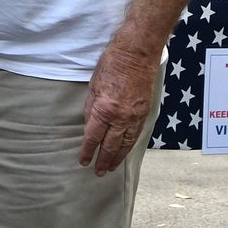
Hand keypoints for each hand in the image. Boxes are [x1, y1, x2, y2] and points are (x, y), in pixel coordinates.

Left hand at [79, 37, 161, 176]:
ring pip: (125, 144)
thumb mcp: (93, 86)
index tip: (83, 161)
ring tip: (111, 168)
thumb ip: (91, 109)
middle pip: (110, 146)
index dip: (87, 152)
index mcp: (104, 109)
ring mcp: (135, 116)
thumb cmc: (112, 65)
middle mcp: (121, 117)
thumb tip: (90, 126)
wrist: (137, 54)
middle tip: (98, 172)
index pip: (93, 138)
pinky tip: (124, 151)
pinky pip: (136, 135)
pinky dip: (129, 146)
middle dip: (103, 161)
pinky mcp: (145, 113)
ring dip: (117, 158)